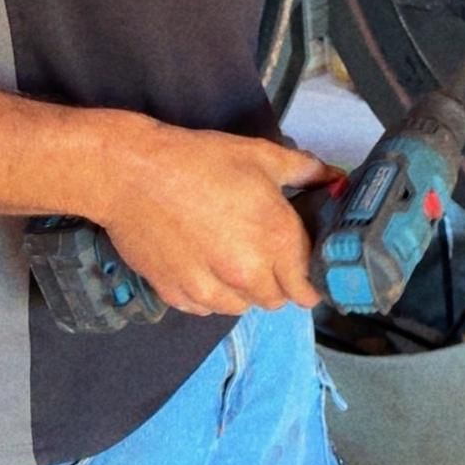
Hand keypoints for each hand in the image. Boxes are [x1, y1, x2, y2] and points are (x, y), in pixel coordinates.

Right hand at [95, 125, 336, 316]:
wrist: (131, 174)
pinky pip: (206, 308)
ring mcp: (209, 288)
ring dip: (244, 290)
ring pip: (241, 307)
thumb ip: (305, 171)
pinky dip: (211, 294)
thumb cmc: (198, 160)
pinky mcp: (176, 294)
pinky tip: (204, 264)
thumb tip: (334, 179)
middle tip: (266, 254)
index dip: (310, 281)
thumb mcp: (260, 156)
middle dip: (278, 282)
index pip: (307, 288)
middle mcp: (246, 273)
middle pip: (276, 300)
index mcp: (275, 239)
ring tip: (232, 257)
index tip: (305, 270)